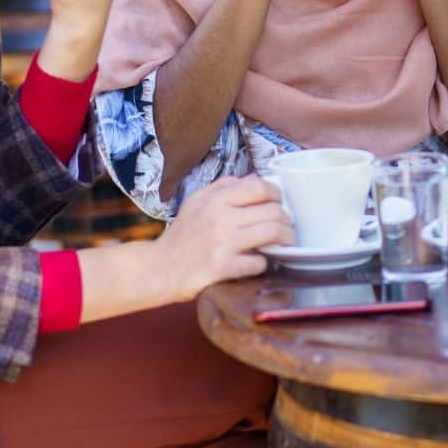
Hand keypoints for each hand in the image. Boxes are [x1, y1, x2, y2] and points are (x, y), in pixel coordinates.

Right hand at [153, 176, 293, 300]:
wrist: (160, 269)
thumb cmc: (181, 236)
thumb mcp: (194, 202)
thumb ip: (221, 188)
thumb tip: (248, 178)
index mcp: (215, 200)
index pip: (258, 186)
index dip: (276, 193)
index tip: (278, 202)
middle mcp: (220, 218)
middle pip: (273, 211)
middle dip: (287, 220)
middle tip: (287, 227)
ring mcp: (223, 243)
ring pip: (273, 233)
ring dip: (286, 239)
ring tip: (285, 242)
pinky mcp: (224, 268)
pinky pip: (259, 262)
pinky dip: (264, 262)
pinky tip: (259, 261)